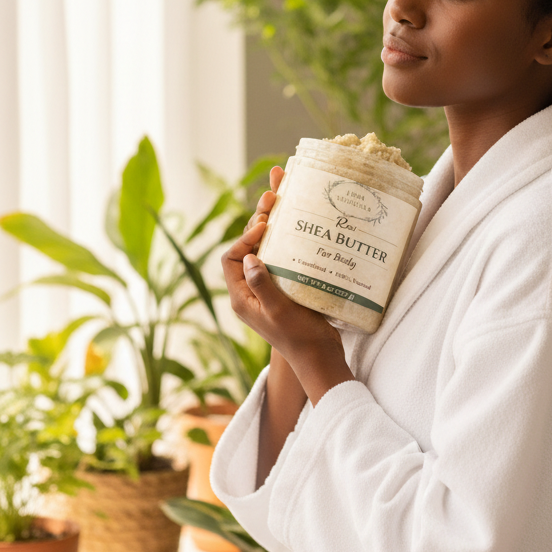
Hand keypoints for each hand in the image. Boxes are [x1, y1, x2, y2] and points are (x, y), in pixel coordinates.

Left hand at [221, 167, 353, 404]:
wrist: (320, 358)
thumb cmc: (299, 337)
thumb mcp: (279, 311)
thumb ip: (262, 285)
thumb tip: (249, 256)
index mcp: (242, 297)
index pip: (231, 257)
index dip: (245, 237)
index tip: (266, 225)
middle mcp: (251, 290)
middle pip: (248, 247)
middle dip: (259, 219)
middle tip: (274, 194)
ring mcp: (269, 288)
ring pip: (266, 248)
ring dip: (273, 223)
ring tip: (282, 194)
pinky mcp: (286, 287)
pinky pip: (282, 256)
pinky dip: (288, 237)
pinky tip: (299, 221)